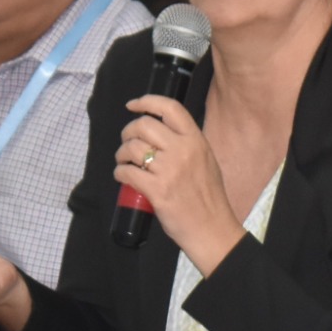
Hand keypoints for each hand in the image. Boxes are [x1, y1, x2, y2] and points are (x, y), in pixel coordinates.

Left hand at [114, 95, 243, 274]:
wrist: (212, 229)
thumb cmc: (208, 197)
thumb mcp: (206, 160)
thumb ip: (186, 144)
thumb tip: (160, 133)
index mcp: (196, 141)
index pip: (170, 108)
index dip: (147, 101)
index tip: (132, 105)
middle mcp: (183, 151)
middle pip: (144, 125)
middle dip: (128, 132)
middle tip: (126, 143)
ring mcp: (170, 170)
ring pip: (132, 148)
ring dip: (121, 154)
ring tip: (124, 161)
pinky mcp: (157, 190)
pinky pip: (127, 171)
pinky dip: (120, 172)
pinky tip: (123, 176)